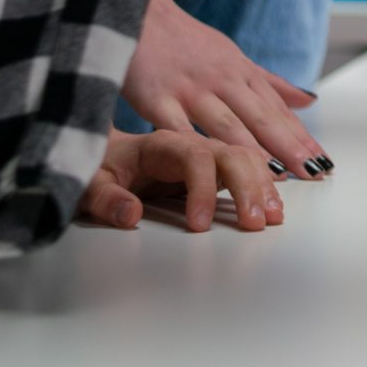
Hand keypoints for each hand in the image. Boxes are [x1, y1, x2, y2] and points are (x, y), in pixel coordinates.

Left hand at [82, 127, 282, 233]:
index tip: (199, 225)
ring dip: (264, 184)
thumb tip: (132, 216)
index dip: (202, 189)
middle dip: (248, 186)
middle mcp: (192, 141)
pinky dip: (266, 182)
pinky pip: (249, 165)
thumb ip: (106, 199)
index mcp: (161, 142)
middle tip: (255, 223)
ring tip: (274, 216)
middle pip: (230, 153)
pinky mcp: (216, 162)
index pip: (194, 157)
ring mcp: (207, 149)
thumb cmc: (101, 168)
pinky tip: (275, 203)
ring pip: (247, 156)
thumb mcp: (90, 183)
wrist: (107, 152)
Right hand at [122, 0, 331, 178]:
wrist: (135, 9)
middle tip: (311, 174)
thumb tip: (309, 100)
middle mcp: (221, 79)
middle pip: (260, 117)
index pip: (277, 109)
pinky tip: (209, 170)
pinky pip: (177, 128)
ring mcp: (189, 88)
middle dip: (288, 147)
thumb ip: (270, 83)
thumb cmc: (184, 40)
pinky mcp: (156, 97)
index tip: (323, 164)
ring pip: (226, 124)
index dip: (301, 137)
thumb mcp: (232, 56)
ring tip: (275, 178)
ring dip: (251, 152)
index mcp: (240, 72)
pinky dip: (196, 149)